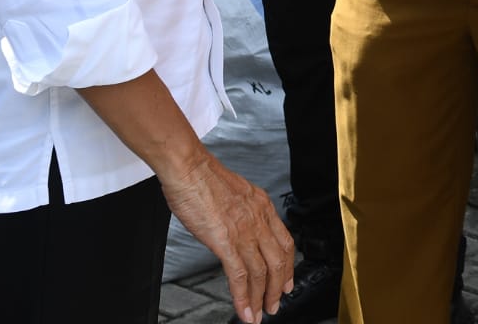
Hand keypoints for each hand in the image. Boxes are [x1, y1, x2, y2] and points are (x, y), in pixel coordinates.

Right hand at [162, 151, 294, 323]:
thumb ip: (242, 211)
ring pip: (262, 272)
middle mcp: (259, 219)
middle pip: (278, 260)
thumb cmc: (203, 177)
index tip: (288, 280)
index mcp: (262, 206)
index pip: (285, 240)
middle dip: (279, 287)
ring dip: (262, 297)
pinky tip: (244, 310)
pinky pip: (240, 276)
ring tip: (259, 314)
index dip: (288, 265)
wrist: (189, 168)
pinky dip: (244, 297)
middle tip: (275, 304)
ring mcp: (244, 231)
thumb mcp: (235, 192)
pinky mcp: (226, 242)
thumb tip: (239, 225)